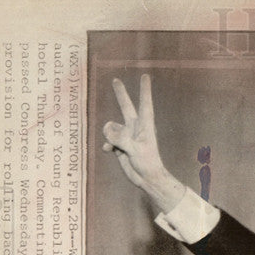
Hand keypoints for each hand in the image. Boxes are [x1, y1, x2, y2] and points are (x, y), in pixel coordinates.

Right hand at [102, 75, 183, 212]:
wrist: (146, 178)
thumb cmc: (147, 163)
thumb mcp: (135, 149)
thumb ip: (121, 138)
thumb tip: (107, 129)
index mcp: (145, 125)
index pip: (145, 103)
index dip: (144, 90)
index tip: (145, 76)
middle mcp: (135, 127)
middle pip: (126, 106)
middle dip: (120, 93)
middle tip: (116, 79)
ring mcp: (127, 135)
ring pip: (110, 128)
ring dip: (110, 136)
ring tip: (119, 147)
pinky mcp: (120, 144)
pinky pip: (108, 139)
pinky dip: (107, 144)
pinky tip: (110, 151)